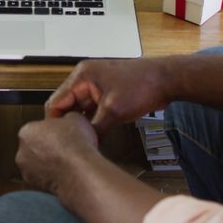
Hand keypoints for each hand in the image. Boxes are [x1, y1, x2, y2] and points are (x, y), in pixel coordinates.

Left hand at [15, 113, 99, 195]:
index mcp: (26, 131)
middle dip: (47, 148)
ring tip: (67, 162)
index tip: (62, 134)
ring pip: (38, 165)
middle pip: (34, 147)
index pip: (37, 129)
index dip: (51, 131)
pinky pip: (44, 179)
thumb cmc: (74, 144)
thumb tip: (68, 120)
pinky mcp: (36, 187)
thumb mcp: (74, 118)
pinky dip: (53, 177)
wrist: (79, 171)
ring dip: (49, 164)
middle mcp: (22, 152)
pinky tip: (67, 173)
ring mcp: (27, 172)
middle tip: (65, 148)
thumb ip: (65, 118)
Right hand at [46, 59, 171, 136]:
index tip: (60, 141)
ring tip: (84, 142)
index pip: (55, 102)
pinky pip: (92, 112)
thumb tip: (84, 146)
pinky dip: (93, 124)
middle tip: (74, 144)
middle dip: (70, 125)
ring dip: (83, 125)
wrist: (167, 80)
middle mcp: (85, 80)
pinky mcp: (106, 96)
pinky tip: (95, 136)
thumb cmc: (142, 86)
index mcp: (81, 77)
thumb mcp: (114, 111)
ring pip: (80, 111)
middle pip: (67, 107)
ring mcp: (96, 88)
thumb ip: (95, 129)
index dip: (56, 123)